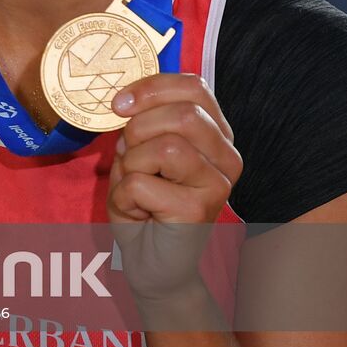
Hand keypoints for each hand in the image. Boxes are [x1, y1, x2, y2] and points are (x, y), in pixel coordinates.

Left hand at [107, 72, 243, 299]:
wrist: (151, 260)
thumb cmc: (143, 201)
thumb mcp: (138, 150)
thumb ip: (140, 121)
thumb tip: (124, 98)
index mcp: (215, 134)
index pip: (194, 87)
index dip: (150, 88)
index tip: (119, 104)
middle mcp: (227, 157)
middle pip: (183, 114)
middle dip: (138, 130)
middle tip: (129, 155)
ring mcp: (218, 184)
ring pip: (164, 146)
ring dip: (131, 164)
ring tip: (136, 185)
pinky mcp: (200, 210)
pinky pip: (141, 183)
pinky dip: (123, 195)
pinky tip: (137, 211)